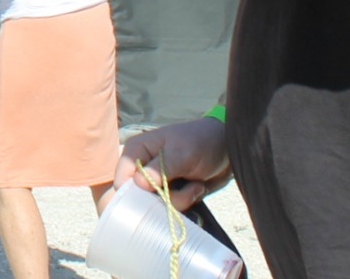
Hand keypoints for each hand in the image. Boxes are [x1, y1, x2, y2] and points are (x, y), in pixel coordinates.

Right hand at [115, 117, 231, 211]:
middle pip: (139, 198)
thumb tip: (138, 183)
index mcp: (137, 151)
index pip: (122, 179)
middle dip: (164, 198)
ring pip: (157, 205)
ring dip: (181, 200)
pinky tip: (197, 187)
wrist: (227, 149)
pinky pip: (172, 207)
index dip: (134, 193)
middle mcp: (142, 167)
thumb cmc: (202, 142)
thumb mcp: (182, 153)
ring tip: (195, 184)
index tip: (157, 195)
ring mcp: (157, 182)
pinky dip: (187, 201)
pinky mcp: (171, 192)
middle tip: (184, 189)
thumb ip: (161, 168)